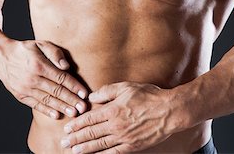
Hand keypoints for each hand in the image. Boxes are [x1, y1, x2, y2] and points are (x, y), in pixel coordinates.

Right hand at [0, 40, 87, 118]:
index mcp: (39, 64)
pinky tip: (57, 115)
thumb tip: (66, 66)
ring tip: (73, 113)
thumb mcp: (40, 44)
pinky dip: (46, 110)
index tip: (84, 94)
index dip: (74, 86)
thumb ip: (55, 53)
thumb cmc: (26, 49)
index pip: (61, 78)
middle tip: (83, 108)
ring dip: (61, 107)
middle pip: (55, 91)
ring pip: (47, 100)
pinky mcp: (20, 95)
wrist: (2, 57)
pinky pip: (35, 105)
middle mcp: (31, 78)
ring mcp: (25, 88)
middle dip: (71, 100)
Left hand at [61, 82, 176, 153]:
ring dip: (85, 148)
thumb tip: (91, 97)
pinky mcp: (132, 146)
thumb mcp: (126, 87)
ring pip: (100, 144)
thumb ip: (106, 91)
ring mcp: (124, 137)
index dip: (77, 124)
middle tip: (64, 142)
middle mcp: (116, 125)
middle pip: (91, 133)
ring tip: (74, 151)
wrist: (169, 111)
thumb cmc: (148, 96)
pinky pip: (114, 153)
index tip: (67, 128)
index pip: (89, 118)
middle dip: (76, 138)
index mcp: (113, 110)